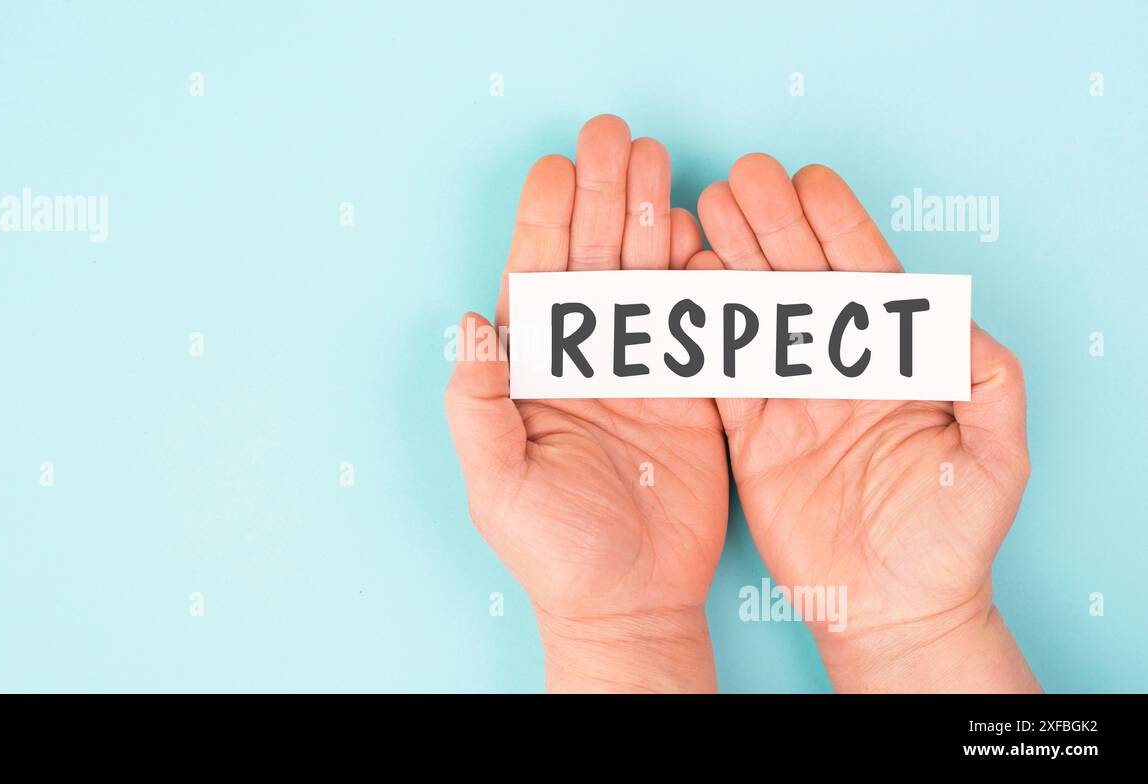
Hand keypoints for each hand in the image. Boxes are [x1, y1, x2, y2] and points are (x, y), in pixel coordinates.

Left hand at [445, 116, 726, 691]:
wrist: (629, 601)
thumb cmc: (552, 549)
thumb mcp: (496, 482)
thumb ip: (475, 403)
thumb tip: (466, 321)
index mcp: (533, 370)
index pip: (535, 277)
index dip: (543, 219)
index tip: (555, 165)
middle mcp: (585, 357)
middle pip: (592, 258)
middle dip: (601, 194)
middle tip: (614, 135)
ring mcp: (640, 369)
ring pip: (644, 276)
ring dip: (648, 217)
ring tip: (655, 162)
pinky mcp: (691, 391)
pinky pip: (695, 320)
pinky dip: (697, 275)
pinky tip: (696, 232)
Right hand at [692, 154, 1038, 691]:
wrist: (895, 608)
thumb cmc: (954, 539)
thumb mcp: (994, 458)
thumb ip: (988, 383)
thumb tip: (956, 317)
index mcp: (896, 363)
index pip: (865, 278)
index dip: (836, 228)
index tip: (808, 181)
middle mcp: (840, 369)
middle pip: (801, 281)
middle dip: (771, 226)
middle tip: (740, 178)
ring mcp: (792, 399)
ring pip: (756, 315)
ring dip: (731, 262)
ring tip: (703, 212)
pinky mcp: (753, 436)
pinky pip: (723, 375)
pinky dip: (703, 333)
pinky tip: (684, 287)